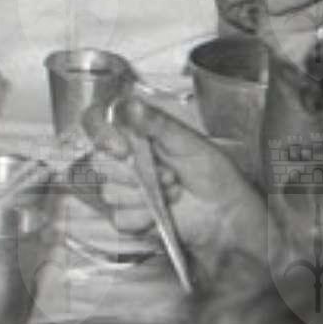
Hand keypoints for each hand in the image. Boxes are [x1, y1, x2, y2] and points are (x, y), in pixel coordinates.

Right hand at [81, 96, 266, 260]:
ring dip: (144, 195)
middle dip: (132, 172)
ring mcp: (124, 188)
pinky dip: (143, 217)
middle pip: (99, 161)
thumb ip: (158, 124)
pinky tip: (162, 212)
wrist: (226, 213)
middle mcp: (124, 158)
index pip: (97, 121)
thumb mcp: (190, 142)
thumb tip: (130, 106)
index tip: (120, 149)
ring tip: (174, 192)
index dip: (100, 132)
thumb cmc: (213, 172)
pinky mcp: (128, 216)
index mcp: (135, 132)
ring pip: (109, 191)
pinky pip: (119, 217)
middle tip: (168, 174)